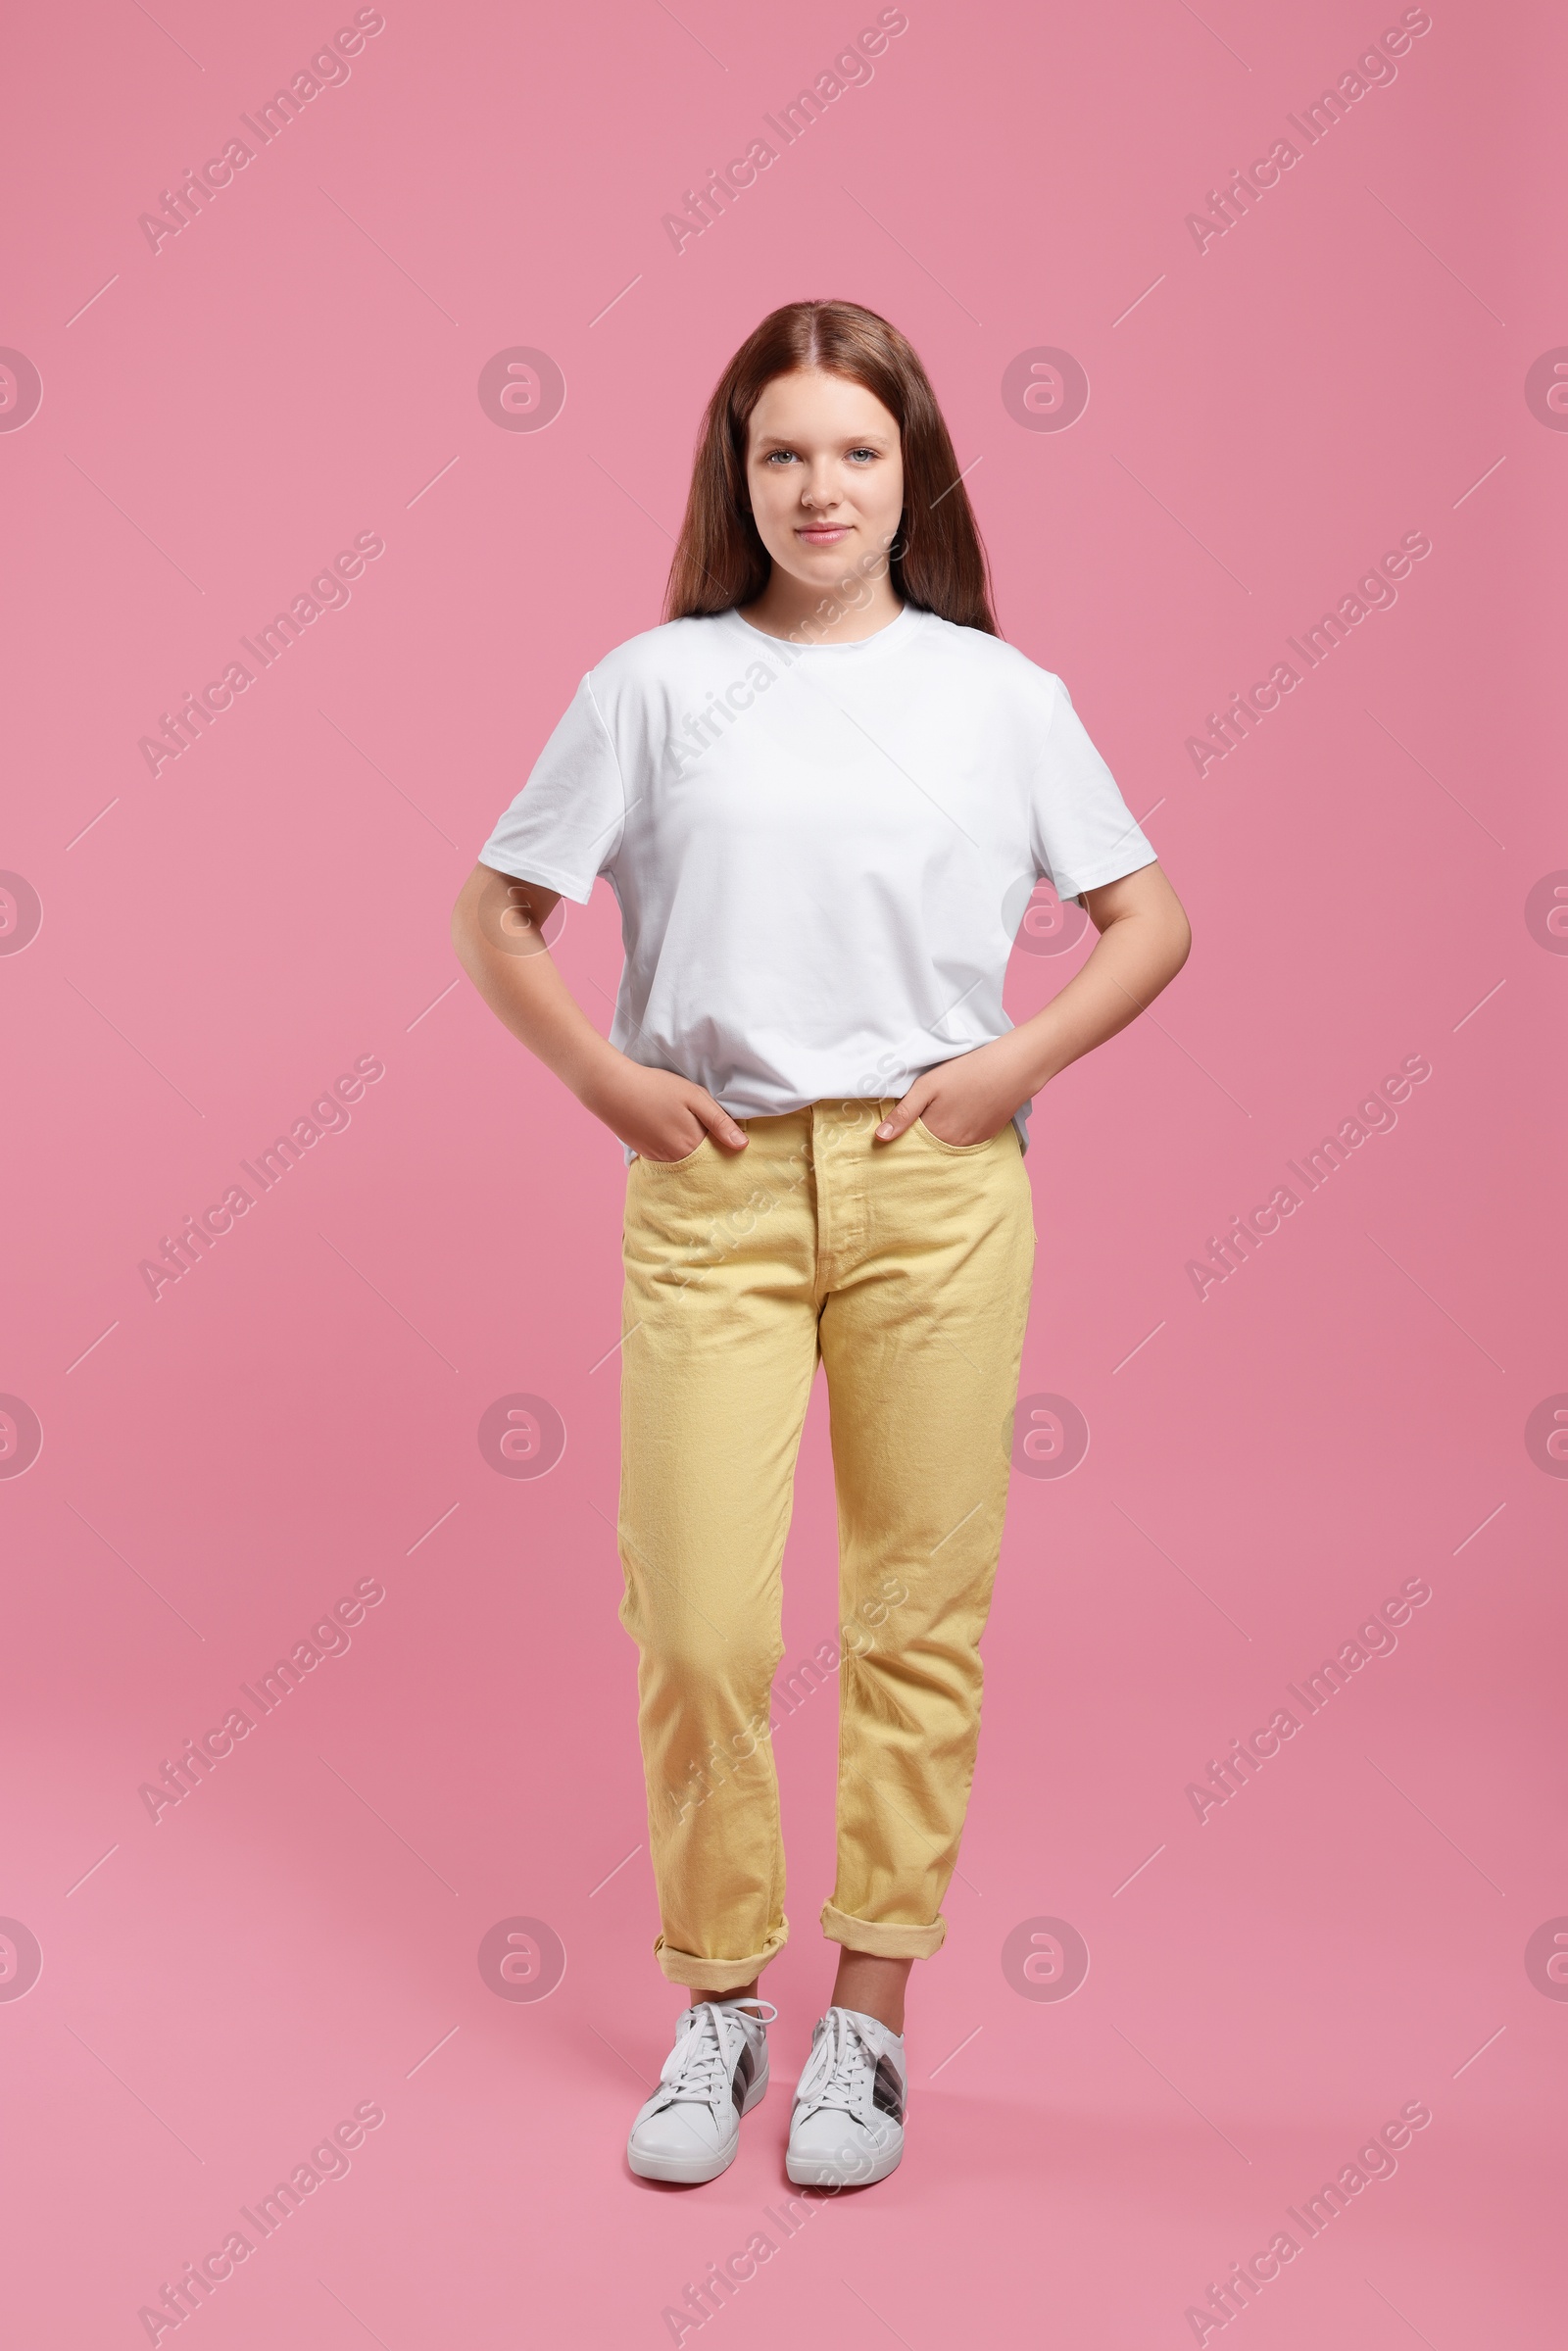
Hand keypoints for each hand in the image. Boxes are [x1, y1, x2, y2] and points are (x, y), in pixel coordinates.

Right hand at [589, 1059, 748, 1160]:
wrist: (613, 1090)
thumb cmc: (656, 1088)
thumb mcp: (694, 1097)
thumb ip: (720, 1121)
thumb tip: (742, 1146)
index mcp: (693, 1144)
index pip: (720, 1156)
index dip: (729, 1150)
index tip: (735, 1145)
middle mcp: (678, 1159)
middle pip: (704, 1164)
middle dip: (713, 1158)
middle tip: (717, 1143)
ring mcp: (660, 1160)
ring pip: (687, 1164)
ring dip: (695, 1156)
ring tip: (694, 1138)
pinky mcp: (647, 1156)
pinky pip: (670, 1162)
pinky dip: (677, 1155)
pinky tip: (675, 1139)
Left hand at [874, 1037, 1028, 1147]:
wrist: (1012, 1069)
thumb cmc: (966, 1072)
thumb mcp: (927, 1087)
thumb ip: (903, 1114)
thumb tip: (880, 1138)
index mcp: (935, 1134)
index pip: (910, 1146)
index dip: (901, 1138)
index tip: (895, 1131)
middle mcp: (953, 1146)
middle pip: (929, 1149)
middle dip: (919, 1141)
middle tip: (919, 1119)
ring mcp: (972, 1143)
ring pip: (947, 1146)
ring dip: (939, 1138)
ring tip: (941, 1114)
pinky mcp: (987, 1137)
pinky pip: (965, 1142)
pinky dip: (957, 1135)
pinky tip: (959, 1115)